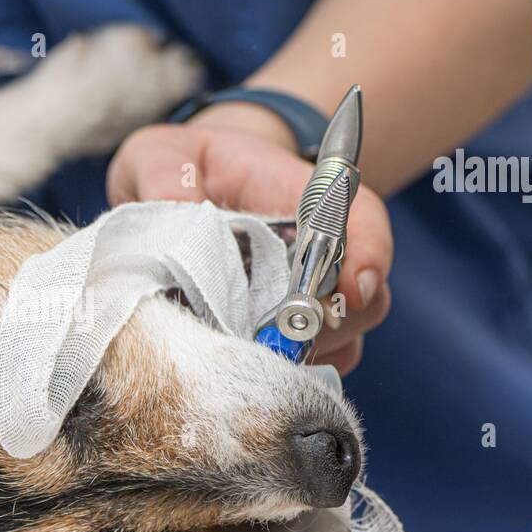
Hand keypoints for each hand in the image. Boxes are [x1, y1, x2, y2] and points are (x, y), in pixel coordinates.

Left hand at [107, 102, 392, 373]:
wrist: (179, 191)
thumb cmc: (181, 166)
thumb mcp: (162, 155)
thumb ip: (165, 176)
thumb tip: (176, 218)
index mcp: (301, 196)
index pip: (362, 220)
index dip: (369, 253)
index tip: (354, 287)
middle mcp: (320, 253)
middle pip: (361, 298)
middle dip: (322, 323)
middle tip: (265, 333)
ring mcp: (310, 298)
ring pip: (342, 341)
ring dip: (301, 354)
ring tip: (241, 351)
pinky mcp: (289, 334)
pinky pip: (313, 368)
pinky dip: (287, 377)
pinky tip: (240, 369)